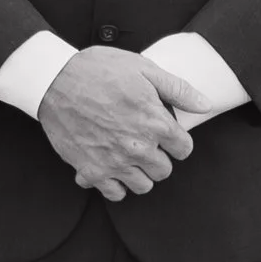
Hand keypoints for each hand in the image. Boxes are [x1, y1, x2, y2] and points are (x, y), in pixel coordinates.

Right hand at [38, 47, 194, 200]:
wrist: (55, 80)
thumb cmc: (98, 70)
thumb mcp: (144, 69)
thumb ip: (178, 89)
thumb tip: (205, 105)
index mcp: (155, 123)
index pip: (184, 149)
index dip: (177, 141)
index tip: (166, 134)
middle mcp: (138, 148)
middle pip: (164, 171)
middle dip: (159, 157)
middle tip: (144, 142)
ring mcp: (114, 162)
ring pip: (143, 186)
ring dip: (139, 173)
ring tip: (127, 155)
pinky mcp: (91, 171)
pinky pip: (115, 193)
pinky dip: (114, 184)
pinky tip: (109, 166)